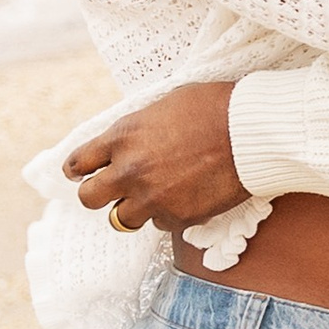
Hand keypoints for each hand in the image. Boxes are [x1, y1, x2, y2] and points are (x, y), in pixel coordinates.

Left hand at [64, 82, 248, 232]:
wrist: (251, 132)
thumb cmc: (214, 107)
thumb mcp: (165, 104)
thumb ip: (139, 127)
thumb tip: (129, 140)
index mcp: (122, 136)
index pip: (78, 162)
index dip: (77, 169)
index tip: (80, 172)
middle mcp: (129, 171)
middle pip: (88, 198)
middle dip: (97, 194)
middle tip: (112, 189)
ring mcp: (152, 198)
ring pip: (121, 219)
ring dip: (133, 208)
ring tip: (153, 195)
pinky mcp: (177, 217)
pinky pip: (160, 224)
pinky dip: (167, 214)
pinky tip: (184, 196)